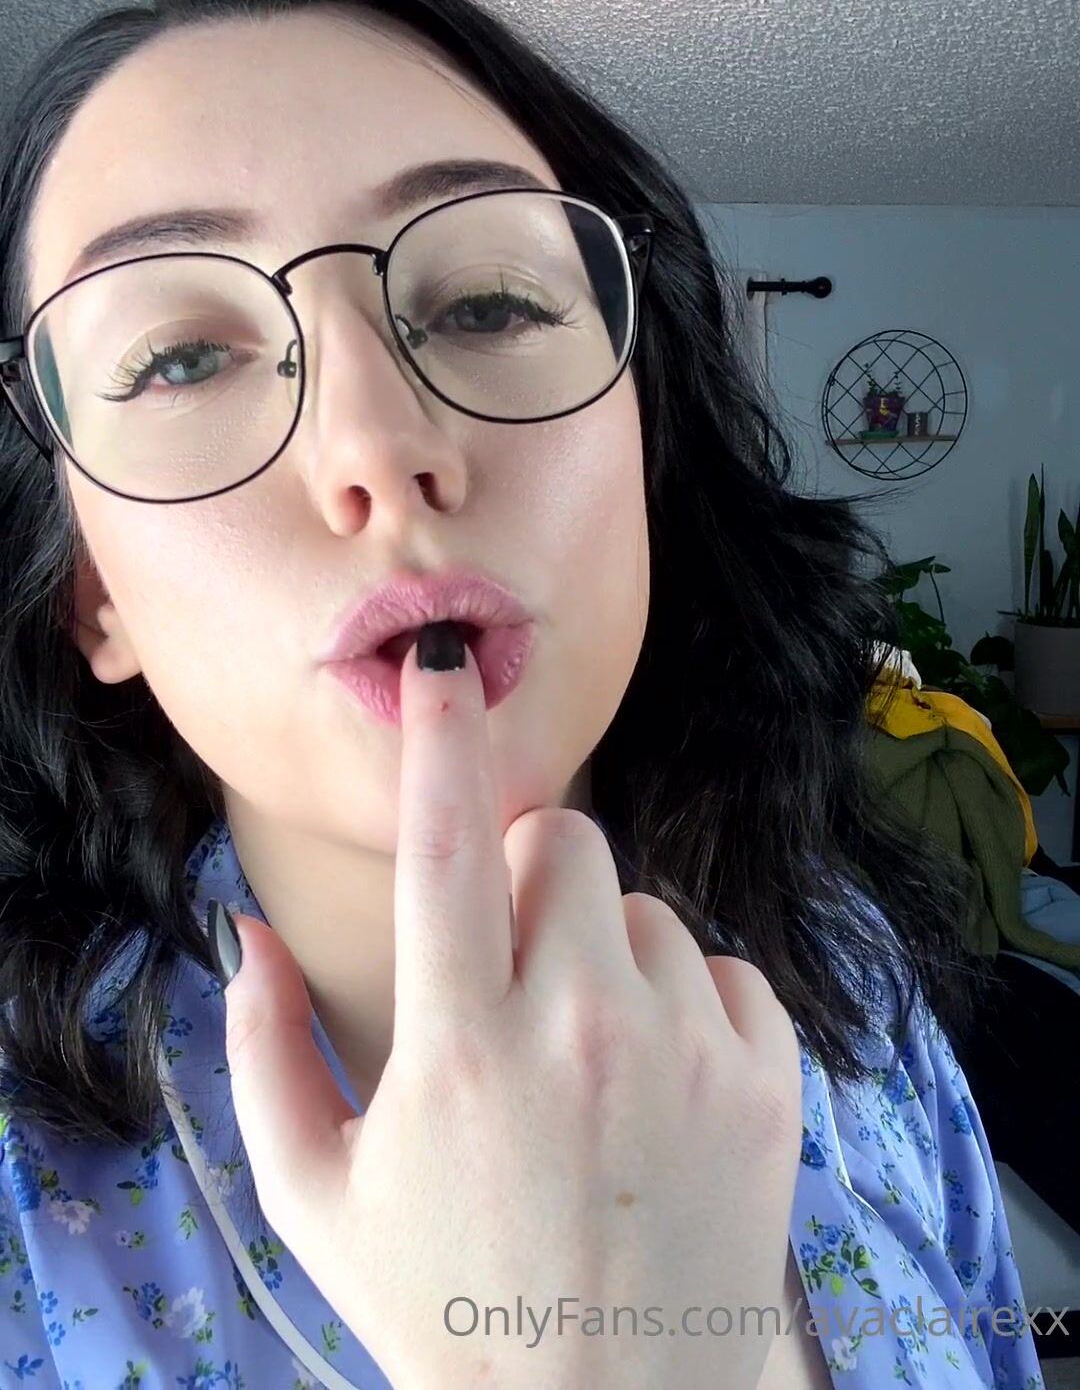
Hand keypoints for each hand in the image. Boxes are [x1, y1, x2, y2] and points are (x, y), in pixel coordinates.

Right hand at [219, 636, 802, 1389]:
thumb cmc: (445, 1298)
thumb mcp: (316, 1195)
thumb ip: (265, 1051)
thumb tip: (246, 933)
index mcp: (460, 1046)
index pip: (448, 845)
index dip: (440, 740)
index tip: (444, 661)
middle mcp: (580, 1028)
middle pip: (569, 843)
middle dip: (536, 880)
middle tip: (516, 975)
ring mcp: (687, 1050)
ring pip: (647, 910)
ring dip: (609, 955)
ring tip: (587, 1063)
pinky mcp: (767, 1078)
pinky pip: (723, 968)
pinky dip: (688, 1006)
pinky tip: (658, 1088)